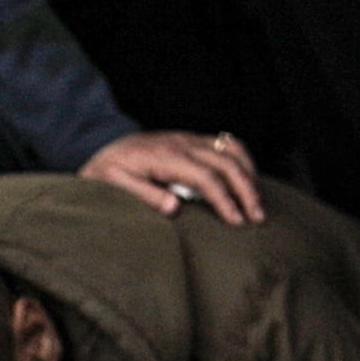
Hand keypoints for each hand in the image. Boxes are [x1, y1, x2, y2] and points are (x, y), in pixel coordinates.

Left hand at [85, 129, 265, 223]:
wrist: (102, 146)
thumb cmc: (108, 171)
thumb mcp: (115, 185)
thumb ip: (144, 195)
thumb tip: (174, 207)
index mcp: (165, 156)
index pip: (205, 176)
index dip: (224, 199)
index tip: (236, 222)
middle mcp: (182, 143)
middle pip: (227, 162)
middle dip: (246, 190)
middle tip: (257, 218)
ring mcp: (190, 138)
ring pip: (232, 149)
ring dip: (249, 174)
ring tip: (257, 201)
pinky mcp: (194, 139)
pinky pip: (227, 144)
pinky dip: (243, 161)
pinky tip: (247, 180)